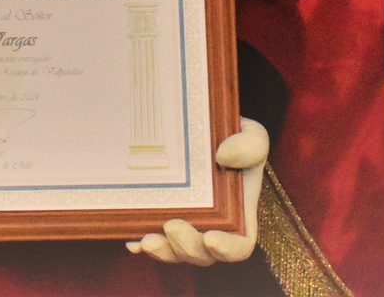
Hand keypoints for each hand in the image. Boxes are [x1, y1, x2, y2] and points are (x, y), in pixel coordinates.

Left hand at [125, 118, 268, 264]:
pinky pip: (151, 235)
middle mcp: (213, 226)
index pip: (239, 246)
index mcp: (239, 214)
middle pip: (202, 254)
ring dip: (162, 251)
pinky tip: (132, 238)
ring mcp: (185, 223)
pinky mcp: (161, 215)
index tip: (211, 239)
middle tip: (172, 226)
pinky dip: (141, 240)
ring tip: (147, 240)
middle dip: (186, 247)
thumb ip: (249, 146)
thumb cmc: (234, 138)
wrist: (205, 129)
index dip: (227, 250)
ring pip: (174, 251)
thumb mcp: (251, 135)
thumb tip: (223, 156)